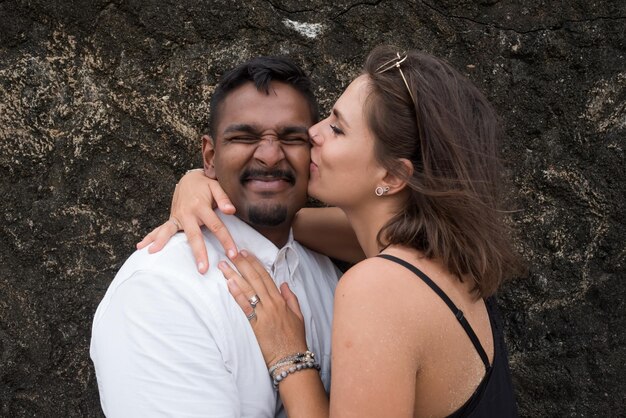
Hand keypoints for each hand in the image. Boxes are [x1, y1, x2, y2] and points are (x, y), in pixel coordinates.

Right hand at [136, 169, 237, 272]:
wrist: (190, 179)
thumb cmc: (206, 185)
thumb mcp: (216, 186)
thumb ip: (224, 198)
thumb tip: (231, 210)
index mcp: (201, 206)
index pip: (216, 226)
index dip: (226, 240)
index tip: (233, 254)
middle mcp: (187, 213)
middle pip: (194, 235)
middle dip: (199, 253)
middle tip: (202, 269)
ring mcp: (177, 217)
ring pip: (170, 232)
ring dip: (162, 242)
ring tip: (153, 253)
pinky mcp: (172, 219)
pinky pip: (161, 229)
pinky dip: (150, 237)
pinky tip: (141, 247)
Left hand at [218, 250, 307, 366]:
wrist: (291, 359)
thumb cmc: (294, 339)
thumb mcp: (298, 316)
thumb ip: (291, 298)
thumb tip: (284, 284)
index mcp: (281, 300)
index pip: (266, 276)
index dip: (255, 263)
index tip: (245, 253)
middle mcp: (272, 304)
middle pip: (255, 279)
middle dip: (242, 264)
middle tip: (231, 252)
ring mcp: (264, 313)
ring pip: (248, 290)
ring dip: (235, 276)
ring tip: (224, 266)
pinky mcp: (256, 325)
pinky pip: (245, 307)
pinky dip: (237, 294)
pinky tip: (229, 284)